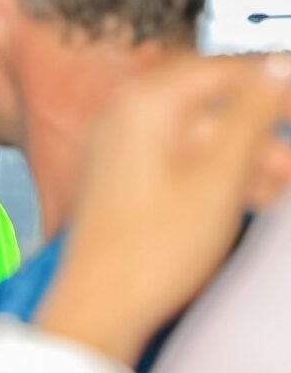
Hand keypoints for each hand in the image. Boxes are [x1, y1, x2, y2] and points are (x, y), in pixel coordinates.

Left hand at [47, 53, 290, 361]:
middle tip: (289, 159)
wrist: (100, 307)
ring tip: (282, 181)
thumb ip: (251, 114)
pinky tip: (255, 194)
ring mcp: (120, 150)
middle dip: (263, 127)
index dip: (275, 82)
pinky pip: (180, 162)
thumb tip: (277, 66)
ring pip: (200, 139)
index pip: (225, 70)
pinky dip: (217, 173)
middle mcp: (125, 117)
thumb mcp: (219, 177)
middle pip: (213, 105)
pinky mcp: (124, 180)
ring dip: (248, 156)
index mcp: (143, 104)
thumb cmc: (150, 249)